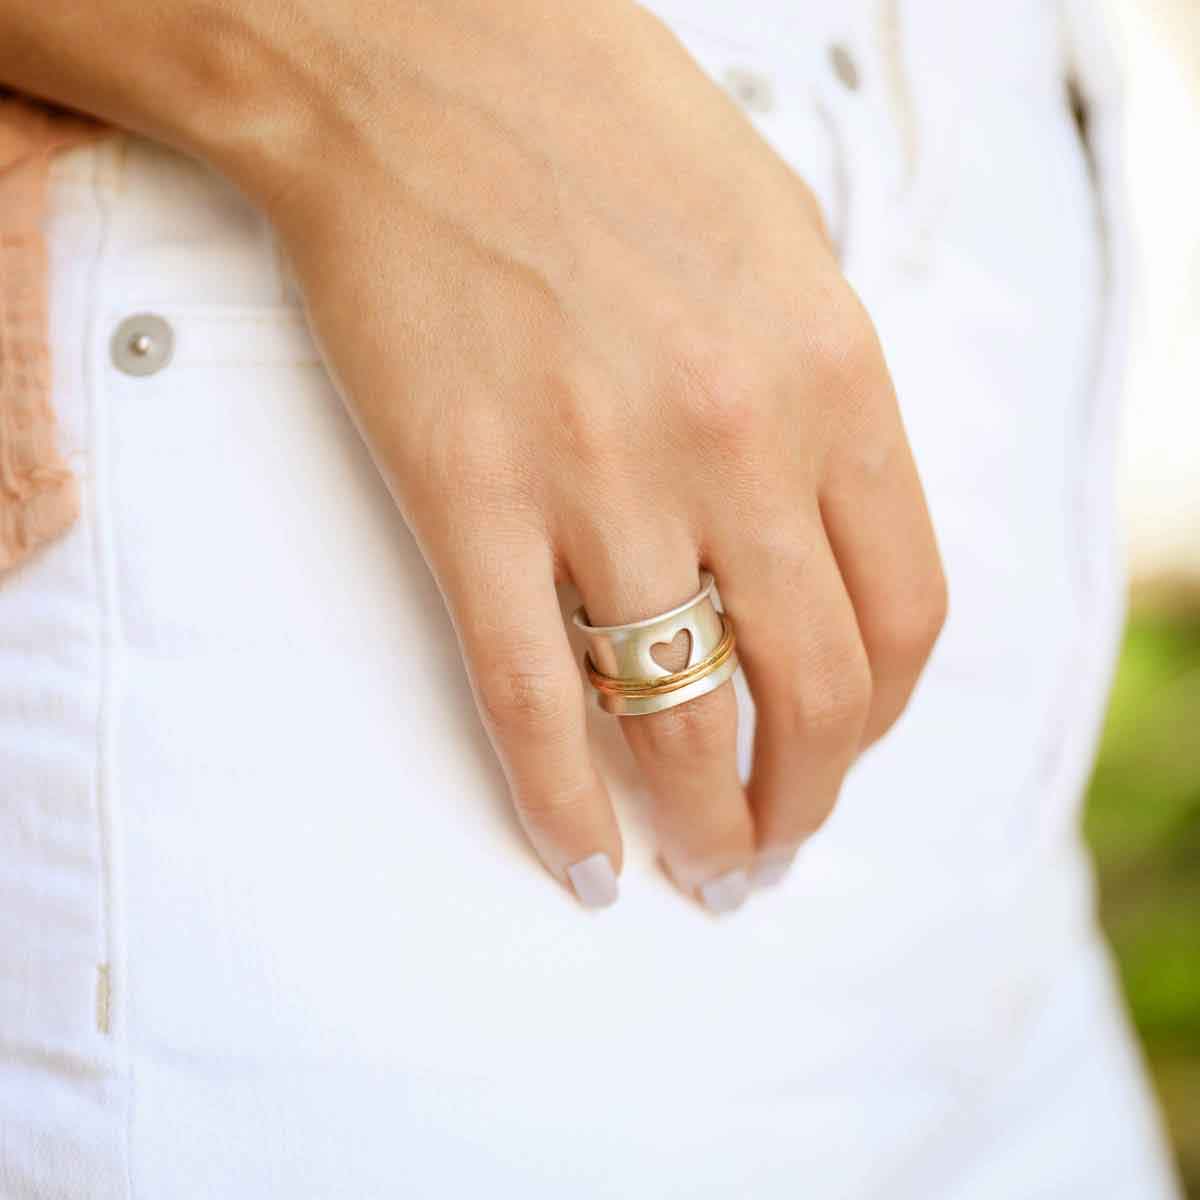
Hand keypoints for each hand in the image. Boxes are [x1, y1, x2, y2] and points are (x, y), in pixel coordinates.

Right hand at [4, 0, 945, 909]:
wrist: (419, 66)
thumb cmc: (603, 134)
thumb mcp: (780, 245)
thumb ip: (819, 396)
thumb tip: (814, 529)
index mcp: (830, 377)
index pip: (903, 611)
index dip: (883, 714)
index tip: (846, 749)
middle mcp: (734, 444)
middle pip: (814, 690)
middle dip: (807, 796)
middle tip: (777, 844)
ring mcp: (599, 480)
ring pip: (677, 716)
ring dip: (704, 820)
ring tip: (702, 868)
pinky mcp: (471, 498)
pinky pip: (528, 695)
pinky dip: (560, 802)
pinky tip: (584, 861)